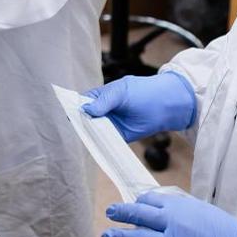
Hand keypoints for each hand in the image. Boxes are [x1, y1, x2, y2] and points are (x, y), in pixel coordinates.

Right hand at [82, 72, 196, 141]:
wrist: (166, 105)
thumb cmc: (143, 92)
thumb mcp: (121, 92)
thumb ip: (104, 101)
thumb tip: (85, 109)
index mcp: (100, 96)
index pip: (82, 102)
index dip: (74, 108)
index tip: (70, 115)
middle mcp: (102, 111)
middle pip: (85, 119)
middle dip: (81, 124)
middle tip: (78, 128)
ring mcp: (110, 124)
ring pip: (94, 131)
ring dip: (90, 135)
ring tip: (88, 136)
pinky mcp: (119, 136)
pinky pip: (106, 141)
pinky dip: (101, 144)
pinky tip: (98, 144)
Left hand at [102, 191, 236, 236]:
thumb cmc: (228, 234)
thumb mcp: (206, 211)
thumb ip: (183, 206)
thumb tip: (163, 202)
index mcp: (183, 206)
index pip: (151, 200)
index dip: (140, 203)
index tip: (135, 206)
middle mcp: (175, 223)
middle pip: (140, 215)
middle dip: (122, 213)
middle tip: (109, 212)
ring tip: (107, 236)